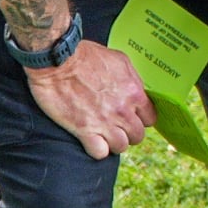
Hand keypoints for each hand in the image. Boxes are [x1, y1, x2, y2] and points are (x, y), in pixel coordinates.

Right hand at [23, 37, 156, 158]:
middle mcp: (122, 111)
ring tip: (103, 134)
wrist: (57, 60)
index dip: (140, 119)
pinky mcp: (84, 131)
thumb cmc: (85, 55)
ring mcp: (104, 123)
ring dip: (113, 142)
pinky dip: (97, 149)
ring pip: (121, 147)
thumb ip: (132, 79)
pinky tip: (91, 140)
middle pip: (137, 136)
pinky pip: (100, 153)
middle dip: (128, 132)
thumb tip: (137, 91)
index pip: (150, 118)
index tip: (131, 117)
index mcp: (133, 93)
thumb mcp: (118, 59)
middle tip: (115, 126)